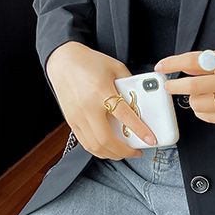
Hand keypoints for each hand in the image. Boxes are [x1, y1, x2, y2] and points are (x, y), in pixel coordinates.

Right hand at [46, 42, 157, 158]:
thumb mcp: (116, 68)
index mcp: (102, 91)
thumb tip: (143, 100)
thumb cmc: (89, 62)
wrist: (63, 61)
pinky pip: (85, 143)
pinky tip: (108, 149)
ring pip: (94, 146)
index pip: (124, 115)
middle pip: (106, 139)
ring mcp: (77, 116)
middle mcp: (87, 107)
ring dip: (111, 154)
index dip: (139, 130)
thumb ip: (130, 84)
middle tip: (137, 151)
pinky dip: (99, 150)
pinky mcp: (71, 121)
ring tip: (124, 153)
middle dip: (124, 151)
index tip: (150, 139)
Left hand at [155, 47, 214, 123]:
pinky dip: (202, 111)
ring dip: (192, 99)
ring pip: (199, 104)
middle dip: (175, 87)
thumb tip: (184, 68)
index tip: (161, 67)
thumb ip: (210, 62)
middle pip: (192, 87)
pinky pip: (209, 117)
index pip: (194, 61)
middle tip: (169, 86)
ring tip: (199, 93)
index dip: (173, 64)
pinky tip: (206, 104)